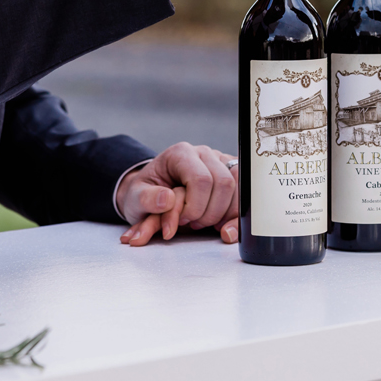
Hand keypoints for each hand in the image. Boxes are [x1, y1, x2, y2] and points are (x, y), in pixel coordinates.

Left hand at [117, 143, 238, 245]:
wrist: (152, 193)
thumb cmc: (146, 194)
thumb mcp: (135, 199)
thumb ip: (146, 200)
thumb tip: (167, 200)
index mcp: (181, 154)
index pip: (202, 179)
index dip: (196, 206)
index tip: (183, 220)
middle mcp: (203, 154)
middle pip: (224, 183)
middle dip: (210, 212)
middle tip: (192, 223)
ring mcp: (220, 162)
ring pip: (239, 188)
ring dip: (224, 214)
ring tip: (203, 222)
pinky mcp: (230, 174)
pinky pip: (244, 194)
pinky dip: (236, 215)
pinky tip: (222, 226)